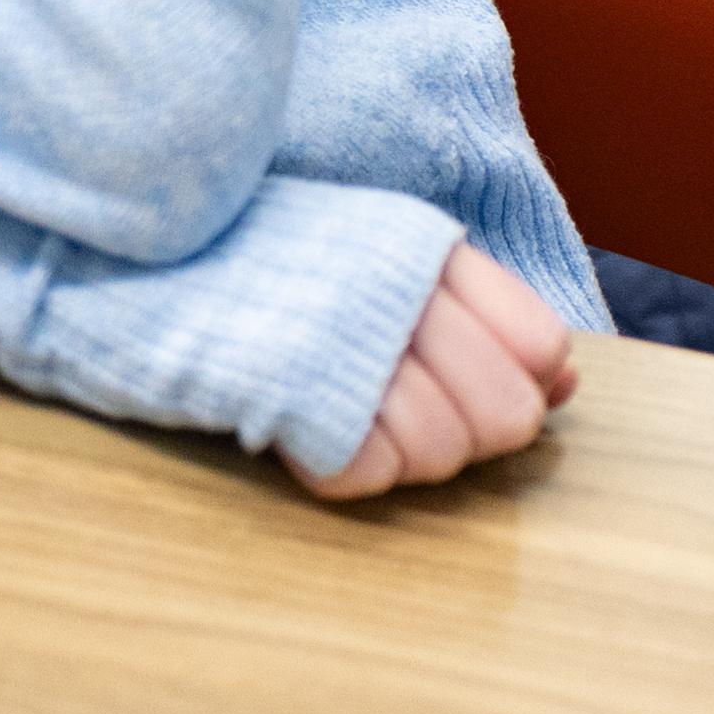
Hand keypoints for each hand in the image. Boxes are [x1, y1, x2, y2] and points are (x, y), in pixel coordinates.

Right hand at [291, 242, 578, 499]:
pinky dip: (341, 466)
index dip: (518, 384)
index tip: (459, 380)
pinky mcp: (290, 391)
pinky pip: (367, 474)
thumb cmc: (266, 257)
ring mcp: (346, 341)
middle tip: (398, 407)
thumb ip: (479, 310)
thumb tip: (567, 383)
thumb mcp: (380, 254)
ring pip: (442, 454)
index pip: (541, 346)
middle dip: (465, 434)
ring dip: (401, 455)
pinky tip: (310, 430)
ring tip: (346, 414)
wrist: (145, 240)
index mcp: (423, 247)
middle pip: (507, 415)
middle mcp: (398, 288)